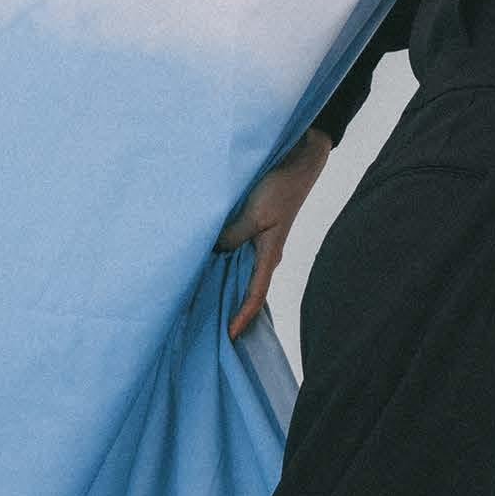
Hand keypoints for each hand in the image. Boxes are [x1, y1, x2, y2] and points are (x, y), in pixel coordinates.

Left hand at [214, 126, 332, 343]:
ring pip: (237, 273)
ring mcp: (257, 242)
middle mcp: (263, 254)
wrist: (296, 160)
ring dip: (221, 288)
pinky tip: (202, 268)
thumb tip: (213, 251)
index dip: (243, 316)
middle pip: (245, 290)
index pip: (255, 295)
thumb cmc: (280, 186)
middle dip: (228, 309)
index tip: (229, 336)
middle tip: (205, 327)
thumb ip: (232, 235)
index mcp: (269, 255)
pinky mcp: (250, 228)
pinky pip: (232, 254)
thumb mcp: (255, 213)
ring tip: (198, 305)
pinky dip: (218, 265)